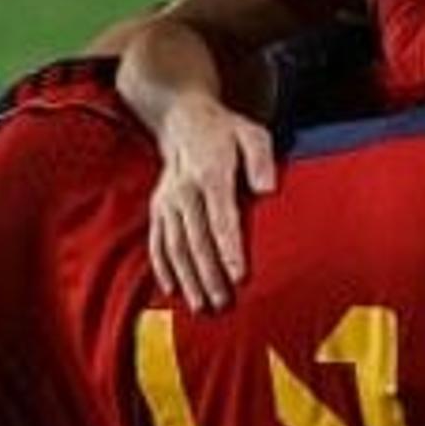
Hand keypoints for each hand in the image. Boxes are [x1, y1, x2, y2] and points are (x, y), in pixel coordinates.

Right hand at [145, 97, 277, 310]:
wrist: (183, 119)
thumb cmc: (227, 132)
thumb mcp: (252, 134)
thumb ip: (261, 159)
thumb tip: (267, 189)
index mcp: (211, 173)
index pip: (221, 219)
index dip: (230, 249)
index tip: (240, 276)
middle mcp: (184, 191)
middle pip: (196, 240)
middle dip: (209, 275)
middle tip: (224, 303)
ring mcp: (167, 201)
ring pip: (175, 247)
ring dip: (187, 279)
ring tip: (201, 306)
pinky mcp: (157, 209)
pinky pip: (157, 243)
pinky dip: (163, 268)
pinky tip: (173, 291)